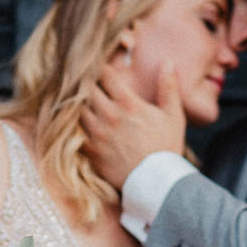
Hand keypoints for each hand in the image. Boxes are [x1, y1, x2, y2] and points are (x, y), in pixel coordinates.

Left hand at [83, 61, 184, 188]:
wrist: (157, 184)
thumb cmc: (167, 148)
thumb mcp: (173, 116)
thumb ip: (168, 87)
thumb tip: (168, 62)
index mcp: (128, 104)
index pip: (105, 74)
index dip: (101, 66)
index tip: (100, 65)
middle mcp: (109, 116)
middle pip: (86, 89)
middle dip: (86, 82)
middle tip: (86, 80)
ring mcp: (97, 134)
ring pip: (76, 109)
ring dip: (78, 103)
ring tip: (80, 100)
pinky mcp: (90, 151)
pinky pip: (74, 132)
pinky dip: (73, 125)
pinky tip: (76, 123)